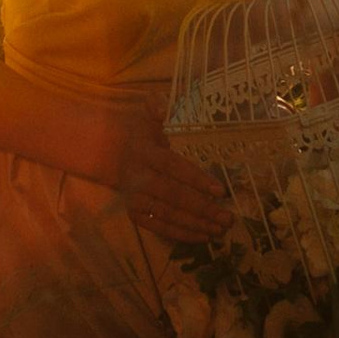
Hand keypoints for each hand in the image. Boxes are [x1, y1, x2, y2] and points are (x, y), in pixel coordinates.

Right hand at [61, 107, 232, 243]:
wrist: (110, 156)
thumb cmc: (140, 137)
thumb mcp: (145, 118)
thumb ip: (155, 108)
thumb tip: (159, 101)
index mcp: (144, 153)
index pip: (172, 167)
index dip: (196, 179)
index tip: (221, 190)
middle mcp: (137, 179)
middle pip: (173, 196)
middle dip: (202, 208)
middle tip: (228, 217)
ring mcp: (135, 199)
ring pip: (168, 216)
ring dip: (196, 224)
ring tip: (221, 229)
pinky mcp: (135, 215)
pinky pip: (160, 228)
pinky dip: (182, 234)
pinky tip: (204, 236)